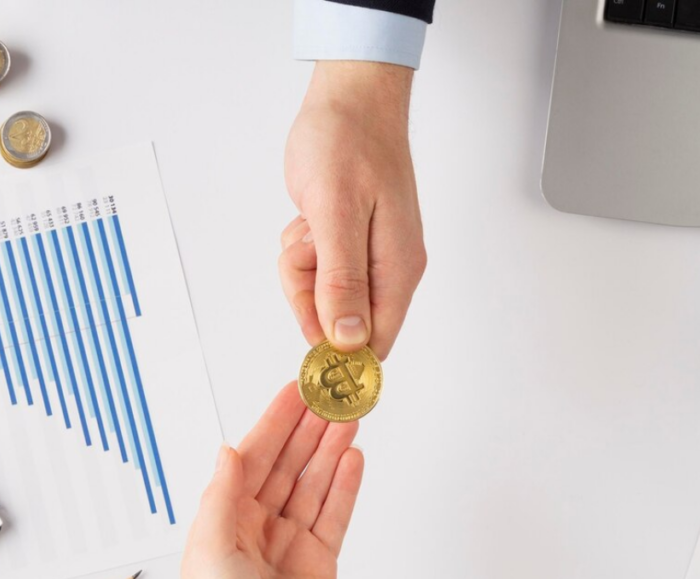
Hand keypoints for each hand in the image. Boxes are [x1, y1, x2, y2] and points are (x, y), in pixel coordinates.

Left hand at [181, 383, 364, 578]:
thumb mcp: (210, 550)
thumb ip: (222, 496)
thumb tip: (228, 450)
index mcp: (226, 517)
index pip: (254, 457)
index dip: (275, 423)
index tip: (294, 393)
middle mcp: (258, 524)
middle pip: (289, 465)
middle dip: (310, 430)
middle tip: (332, 397)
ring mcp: (291, 540)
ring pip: (315, 484)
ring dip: (331, 451)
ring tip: (350, 419)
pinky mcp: (319, 561)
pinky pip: (334, 514)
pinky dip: (345, 487)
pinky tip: (354, 459)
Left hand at [282, 61, 426, 359]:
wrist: (349, 99)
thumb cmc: (347, 143)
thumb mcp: (336, 213)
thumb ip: (343, 280)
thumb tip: (351, 340)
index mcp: (397, 270)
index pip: (374, 346)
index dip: (339, 358)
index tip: (304, 348)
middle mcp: (390, 271)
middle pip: (342, 325)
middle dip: (309, 296)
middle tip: (306, 247)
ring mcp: (371, 258)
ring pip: (322, 297)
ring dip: (302, 269)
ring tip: (309, 224)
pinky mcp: (351, 246)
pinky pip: (317, 272)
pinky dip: (303, 251)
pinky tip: (310, 218)